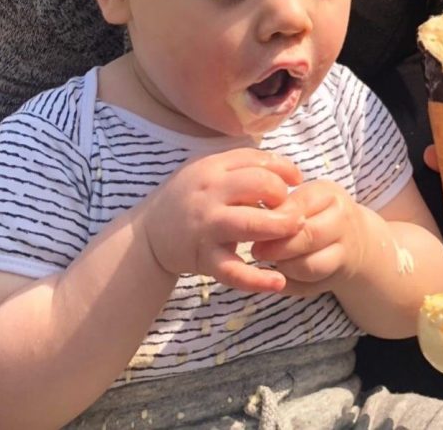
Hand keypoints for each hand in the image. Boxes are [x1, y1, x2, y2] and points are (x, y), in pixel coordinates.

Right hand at [140, 148, 304, 291]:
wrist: (147, 235)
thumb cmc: (189, 198)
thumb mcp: (207, 170)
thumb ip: (241, 165)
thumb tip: (284, 168)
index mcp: (213, 168)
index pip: (258, 160)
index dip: (285, 169)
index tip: (296, 181)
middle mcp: (209, 193)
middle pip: (260, 184)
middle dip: (285, 195)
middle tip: (291, 207)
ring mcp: (206, 226)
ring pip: (252, 223)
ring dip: (280, 227)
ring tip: (294, 231)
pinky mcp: (204, 258)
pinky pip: (234, 270)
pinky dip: (257, 279)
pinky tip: (279, 282)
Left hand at [252, 180, 365, 296]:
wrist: (355, 239)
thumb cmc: (320, 212)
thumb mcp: (307, 198)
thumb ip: (284, 205)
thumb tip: (254, 218)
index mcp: (332, 198)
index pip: (300, 208)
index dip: (275, 219)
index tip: (255, 224)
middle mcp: (345, 224)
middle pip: (308, 237)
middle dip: (277, 246)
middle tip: (257, 250)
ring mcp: (345, 253)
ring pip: (309, 267)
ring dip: (283, 267)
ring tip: (269, 262)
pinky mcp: (337, 278)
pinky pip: (308, 287)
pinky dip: (287, 284)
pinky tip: (277, 276)